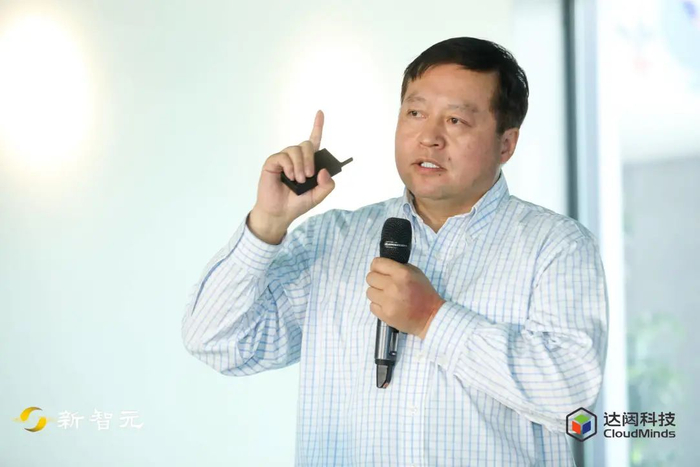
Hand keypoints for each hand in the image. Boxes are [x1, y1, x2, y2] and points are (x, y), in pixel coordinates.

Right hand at [248, 110, 335, 243]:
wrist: (280, 213)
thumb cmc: (297, 203)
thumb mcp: (318, 196)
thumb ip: (327, 185)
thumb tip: (324, 171)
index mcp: (308, 163)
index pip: (314, 141)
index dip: (317, 126)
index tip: (320, 113)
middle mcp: (296, 158)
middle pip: (306, 145)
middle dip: (310, 159)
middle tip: (309, 176)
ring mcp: (283, 160)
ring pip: (295, 150)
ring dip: (300, 165)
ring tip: (298, 179)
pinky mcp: (273, 163)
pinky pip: (283, 156)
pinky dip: (289, 166)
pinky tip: (289, 176)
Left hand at [365, 257, 445, 338]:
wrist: (430, 317)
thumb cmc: (424, 293)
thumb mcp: (416, 273)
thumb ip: (399, 267)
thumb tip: (382, 267)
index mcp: (402, 273)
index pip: (376, 263)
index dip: (377, 266)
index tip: (380, 271)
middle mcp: (393, 286)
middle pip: (370, 277)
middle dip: (376, 280)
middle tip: (384, 285)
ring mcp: (388, 302)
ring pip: (369, 292)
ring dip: (376, 293)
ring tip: (387, 296)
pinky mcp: (385, 315)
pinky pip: (372, 306)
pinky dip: (378, 306)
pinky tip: (388, 306)